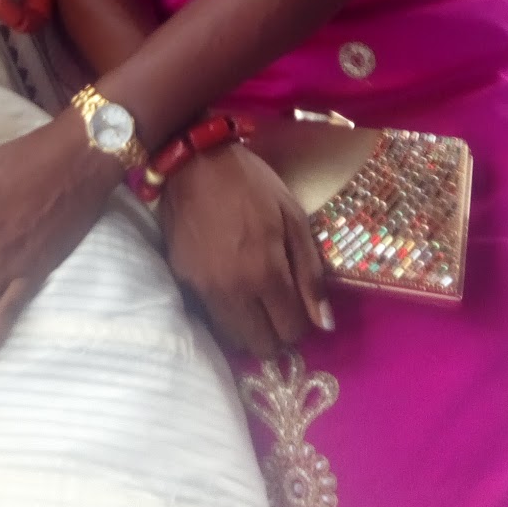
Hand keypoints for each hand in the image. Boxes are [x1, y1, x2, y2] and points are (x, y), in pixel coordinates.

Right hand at [158, 144, 332, 359]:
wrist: (194, 161)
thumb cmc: (251, 184)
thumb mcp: (293, 217)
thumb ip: (311, 274)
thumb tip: (325, 324)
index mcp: (266, 273)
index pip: (291, 331)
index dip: (301, 322)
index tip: (298, 305)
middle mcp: (234, 291)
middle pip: (261, 345)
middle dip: (276, 333)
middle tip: (276, 307)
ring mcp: (203, 288)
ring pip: (233, 338)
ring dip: (249, 328)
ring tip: (253, 301)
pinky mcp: (183, 279)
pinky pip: (209, 315)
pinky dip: (224, 313)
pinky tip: (229, 287)